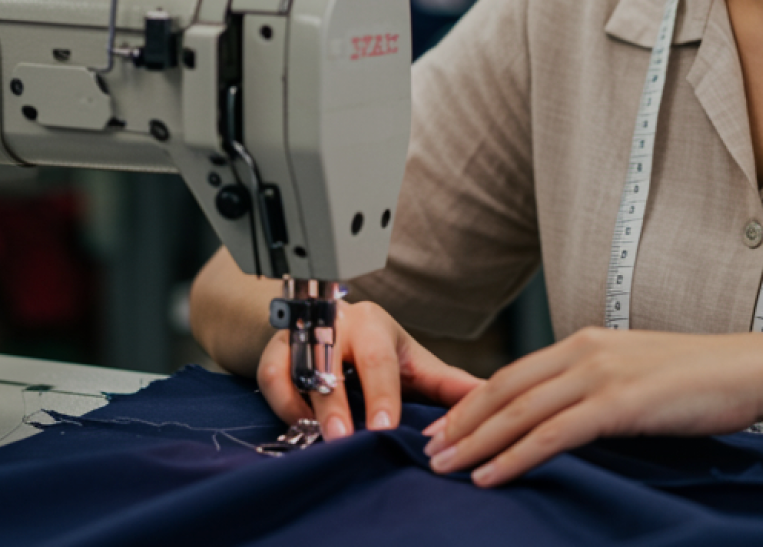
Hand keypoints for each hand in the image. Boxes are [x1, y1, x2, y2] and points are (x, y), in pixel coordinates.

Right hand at [257, 299, 481, 442]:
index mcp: (375, 325)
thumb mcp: (412, 361)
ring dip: (303, 403)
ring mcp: (303, 335)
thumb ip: (447, 383)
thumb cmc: (378, 349)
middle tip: (343, 439)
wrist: (328, 324)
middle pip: (333, 360)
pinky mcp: (275, 350)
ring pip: (297, 367)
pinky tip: (300, 425)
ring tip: (317, 437)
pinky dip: (283, 402)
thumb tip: (490, 394)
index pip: (378, 358)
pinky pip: (272, 377)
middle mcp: (337, 324)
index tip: (384, 427)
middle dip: (337, 402)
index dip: (381, 393)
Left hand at [422, 327, 762, 485]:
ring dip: (477, 442)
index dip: (472, 402)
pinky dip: (516, 456)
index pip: (512, 374)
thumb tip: (564, 418)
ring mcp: (600, 374)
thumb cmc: (697, 378)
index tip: (445, 428)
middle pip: (504, 390)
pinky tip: (492, 476)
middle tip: (429, 452)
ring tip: (445, 468)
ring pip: (521, 411)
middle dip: (462, 422)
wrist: (748, 368)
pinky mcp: (619, 403)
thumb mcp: (634, 374)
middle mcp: (583, 352)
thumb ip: (596, 387)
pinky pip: (554, 433)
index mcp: (583, 343)